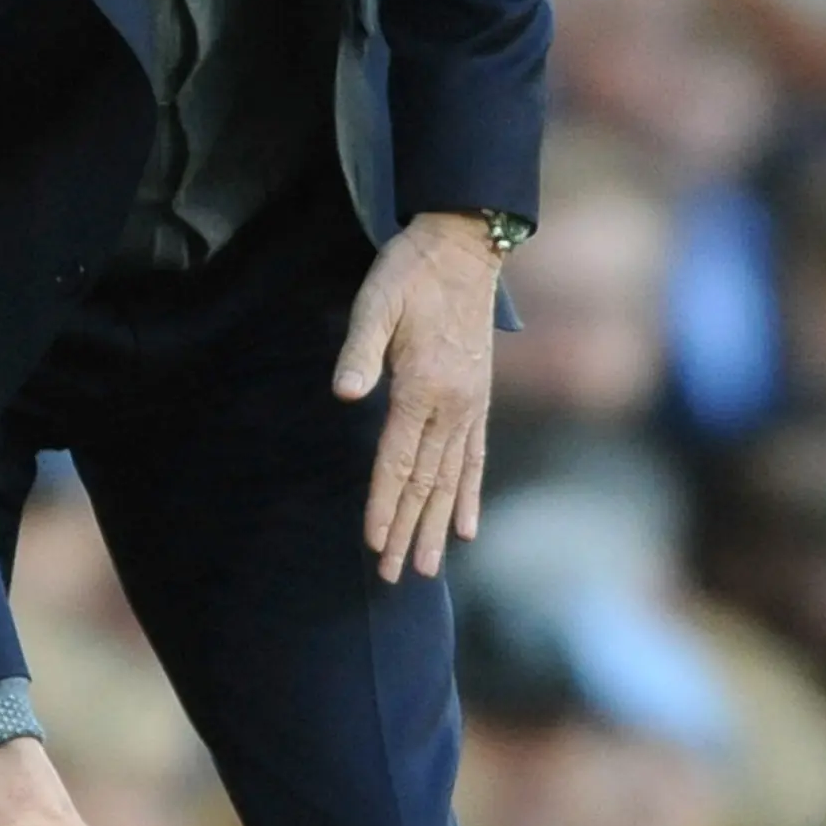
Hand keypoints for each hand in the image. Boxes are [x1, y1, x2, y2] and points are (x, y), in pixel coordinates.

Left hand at [333, 212, 498, 582]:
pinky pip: (476, 458)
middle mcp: (451, 406)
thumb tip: (344, 393)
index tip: (373, 545)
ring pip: (451, 479)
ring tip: (426, 569)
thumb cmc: (410, 272)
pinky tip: (467, 529)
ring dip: (436, 526)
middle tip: (393, 577)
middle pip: (425, 482)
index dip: (384, 505)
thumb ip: (360, 350)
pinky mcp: (480, 399)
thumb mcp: (376, 300)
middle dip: (407, 531)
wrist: (464, 248)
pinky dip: (469, 496)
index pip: (396, 461)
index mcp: (422, 387)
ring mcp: (470, 406)